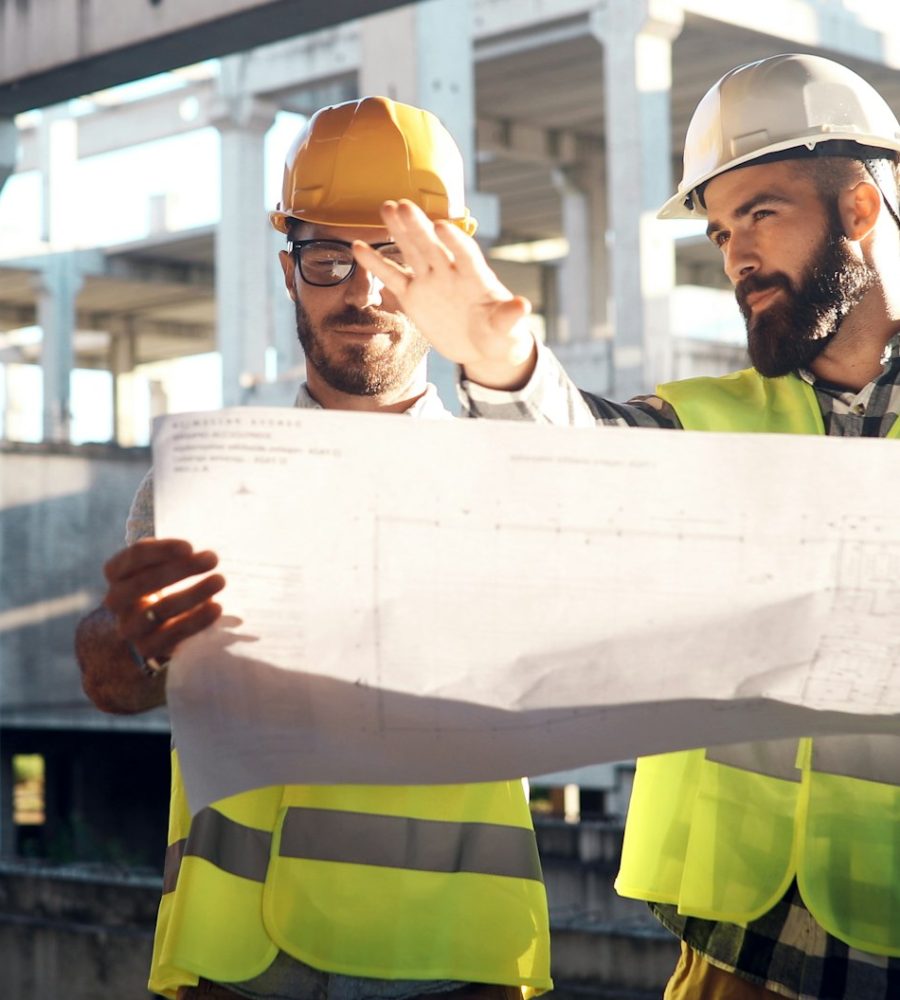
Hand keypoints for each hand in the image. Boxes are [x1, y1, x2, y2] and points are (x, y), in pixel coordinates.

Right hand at [102, 538, 224, 664]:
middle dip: (182, 568)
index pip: (135, 556)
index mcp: (116, 572)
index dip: (162, 550)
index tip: (190, 547)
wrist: (149, 629)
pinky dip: (197, 619)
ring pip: (161, 609)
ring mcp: (129, 626)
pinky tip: (216, 607)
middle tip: (212, 558)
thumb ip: (172, 556)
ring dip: (194, 593)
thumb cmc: (160, 585)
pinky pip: (173, 634)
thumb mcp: (158, 565)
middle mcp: (115, 599)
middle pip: (146, 582)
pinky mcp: (146, 647)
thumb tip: (205, 553)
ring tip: (220, 580)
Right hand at [353, 199, 537, 388]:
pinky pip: (393, 277)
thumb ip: (510, 318)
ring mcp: (430, 282)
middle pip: (433, 246)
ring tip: (385, 208)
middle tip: (403, 205)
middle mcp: (450, 273)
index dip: (455, 241)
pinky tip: (359, 248)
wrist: (482, 346)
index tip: (442, 225)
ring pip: (412, 252)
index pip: (465, 254)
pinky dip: (377, 264)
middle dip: (419, 227)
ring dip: (399, 231)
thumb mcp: (508, 331)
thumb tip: (523, 307)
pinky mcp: (414, 296)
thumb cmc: (500, 335)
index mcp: (476, 278)